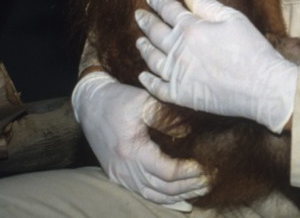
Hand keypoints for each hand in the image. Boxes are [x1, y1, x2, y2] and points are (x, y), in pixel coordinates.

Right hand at [72, 70, 208, 207]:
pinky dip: (161, 198)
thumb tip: (187, 132)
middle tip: (208, 180)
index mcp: (132, 150)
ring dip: (177, 196)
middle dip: (188, 187)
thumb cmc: (119, 100)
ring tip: (198, 190)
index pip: (166, 172)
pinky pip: (141, 192)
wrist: (91, 104)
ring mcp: (119, 174)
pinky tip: (178, 198)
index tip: (206, 167)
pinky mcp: (117, 175)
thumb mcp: (144, 100)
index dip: (188, 172)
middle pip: (162, 188)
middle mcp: (124, 168)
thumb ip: (166, 115)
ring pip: (152, 194)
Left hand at [134, 0, 297, 133]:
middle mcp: (179, 50)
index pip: (168, 10)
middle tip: (138, 15)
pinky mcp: (181, 95)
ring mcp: (177, 74)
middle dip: (146, 21)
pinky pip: (157, 87)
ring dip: (144, 48)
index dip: (157, 1)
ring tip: (140, 41)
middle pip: (155, 33)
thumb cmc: (253, 50)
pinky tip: (143, 75)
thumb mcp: (234, 19)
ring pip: (152, 59)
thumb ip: (208, 6)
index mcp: (192, 28)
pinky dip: (148, 80)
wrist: (262, 86)